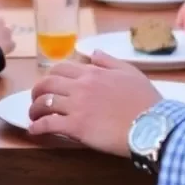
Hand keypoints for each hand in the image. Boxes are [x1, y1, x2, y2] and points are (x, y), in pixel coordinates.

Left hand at [27, 52, 161, 155]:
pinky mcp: (76, 127)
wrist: (151, 125)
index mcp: (92, 72)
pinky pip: (49, 124)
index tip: (50, 84)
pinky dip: (38, 126)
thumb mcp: (130, 72)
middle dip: (37, 90)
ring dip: (34, 108)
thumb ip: (109, 61)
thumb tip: (93, 54)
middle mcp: (81, 86)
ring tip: (33, 115)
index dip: (51, 76)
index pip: (62, 68)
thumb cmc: (145, 100)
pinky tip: (34, 130)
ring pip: (44, 102)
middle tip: (36, 99)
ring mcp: (77, 106)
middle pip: (48, 83)